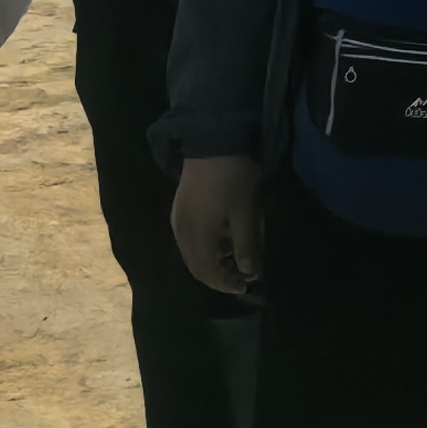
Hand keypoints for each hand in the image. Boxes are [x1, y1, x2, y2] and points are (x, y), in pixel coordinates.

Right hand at [170, 157, 264, 295]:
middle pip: (196, 266)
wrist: (213, 142)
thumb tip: (249, 273)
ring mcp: (177, 221)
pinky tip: (220, 243)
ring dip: (209, 264)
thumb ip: (245, 244)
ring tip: (233, 263)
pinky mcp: (179, 210)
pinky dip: (202, 249)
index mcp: (196, 237)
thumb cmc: (233, 176)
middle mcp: (181, 233)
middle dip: (217, 277)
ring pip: (190, 254)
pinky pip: (188, 241)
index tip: (246, 286)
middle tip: (240, 279)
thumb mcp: (245, 211)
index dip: (225, 283)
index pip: (208, 271)